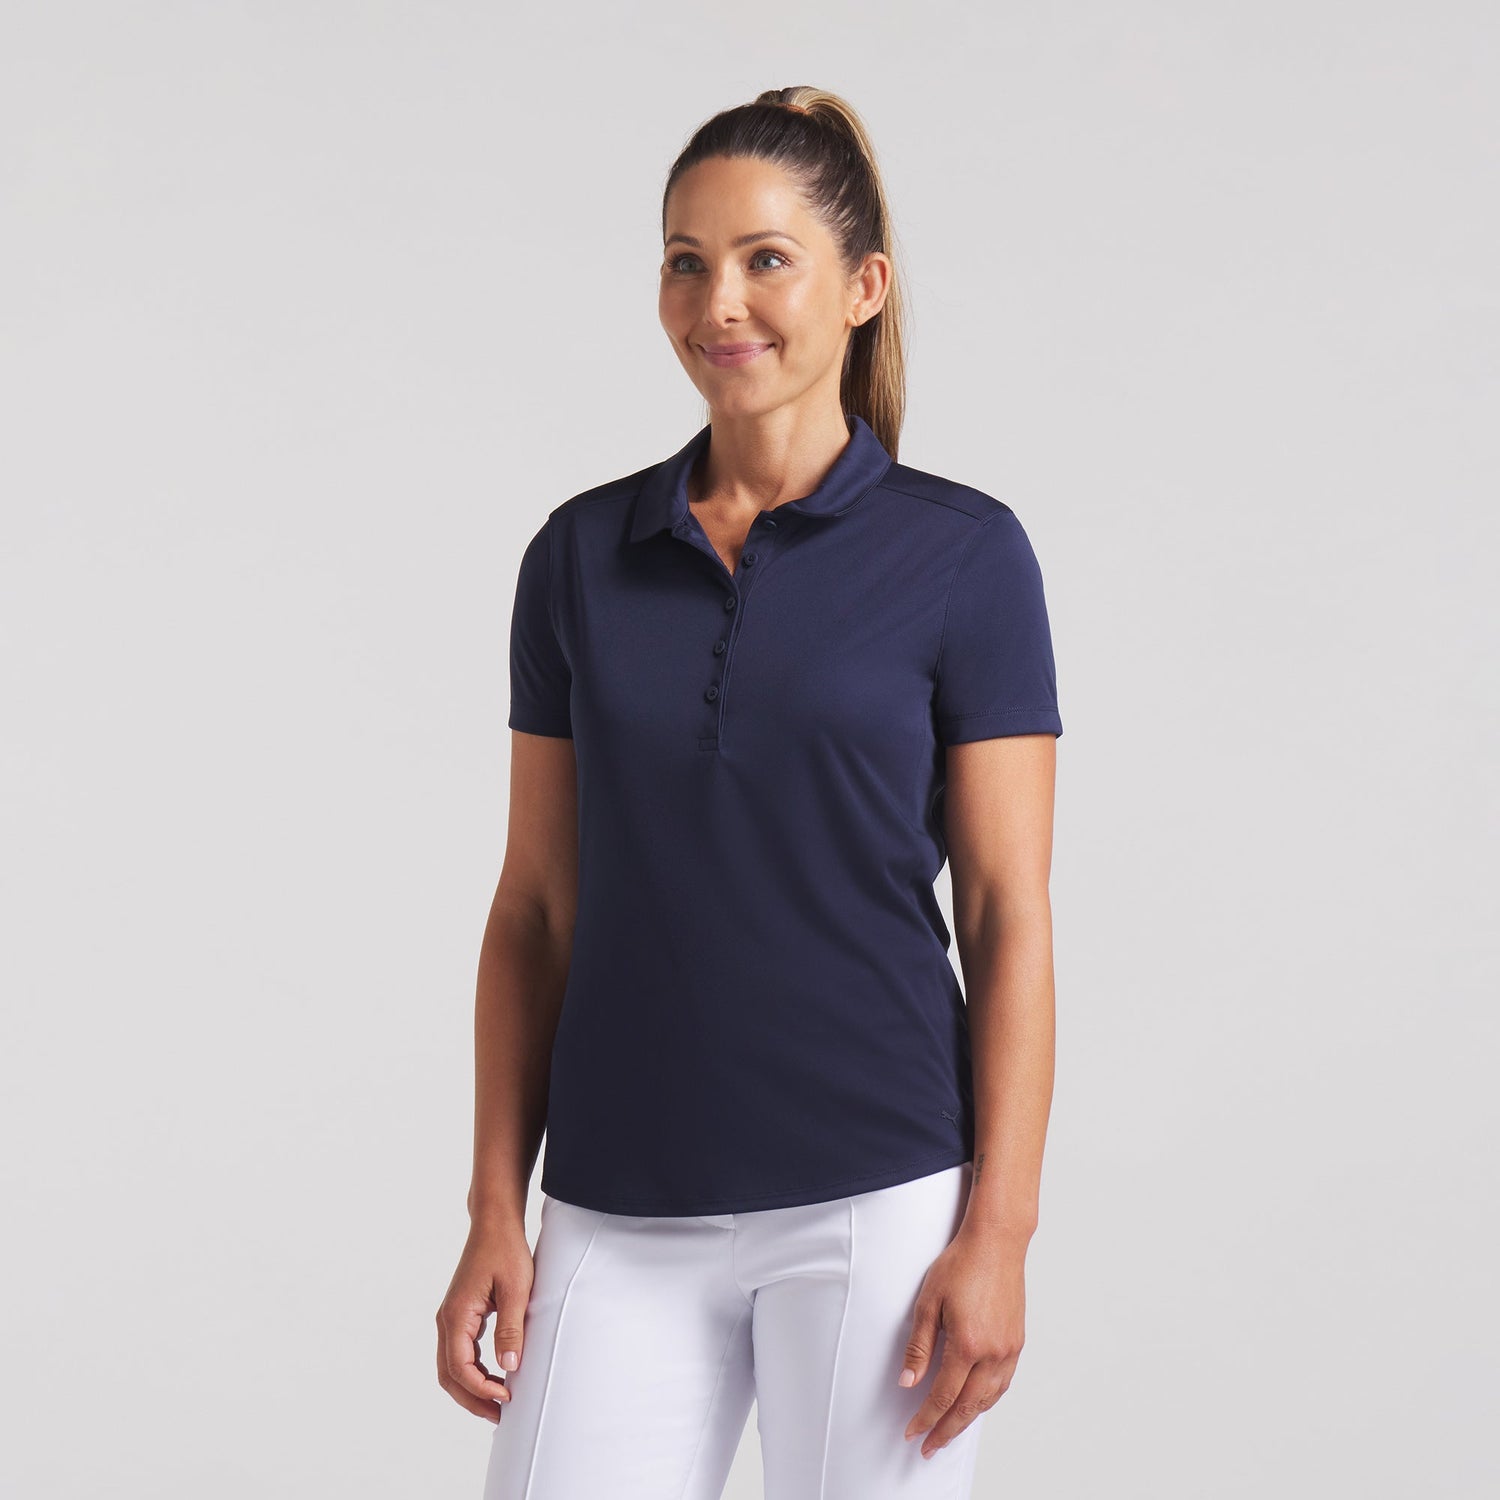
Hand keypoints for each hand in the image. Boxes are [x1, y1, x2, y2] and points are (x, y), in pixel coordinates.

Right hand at [436, 1218, 535, 1422]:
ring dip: (471, 1387)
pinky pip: (459, 1353)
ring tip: (498, 1402)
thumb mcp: (515, 1289)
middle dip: (472, 1398)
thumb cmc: (506, 1251)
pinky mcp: (460, 1315)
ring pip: (451, 1366)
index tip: (506, 1397)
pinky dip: (473, 1371)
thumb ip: (510, 1328)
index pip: (460, 1367)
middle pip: (449, 1374)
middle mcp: (447, 1319)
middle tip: (499, 1415)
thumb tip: (509, 1367)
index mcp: (456, 1315)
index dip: (481, 1388)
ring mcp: (451, 1318)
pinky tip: (495, 1376)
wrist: (494, 1224)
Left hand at [898, 1223, 1024, 1457]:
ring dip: (968, 1420)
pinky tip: (976, 1404)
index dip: (926, 1418)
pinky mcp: (1017, 1342)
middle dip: (946, 1431)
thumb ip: (919, 1346)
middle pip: (968, 1407)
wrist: (996, 1243)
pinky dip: (987, 1401)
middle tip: (929, 1447)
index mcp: (967, 1345)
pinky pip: (1002, 1384)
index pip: (943, 1396)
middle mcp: (992, 1353)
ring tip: (949, 1430)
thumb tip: (908, 1381)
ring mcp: (1009, 1350)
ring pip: (988, 1400)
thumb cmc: (961, 1264)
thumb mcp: (928, 1302)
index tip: (913, 1433)